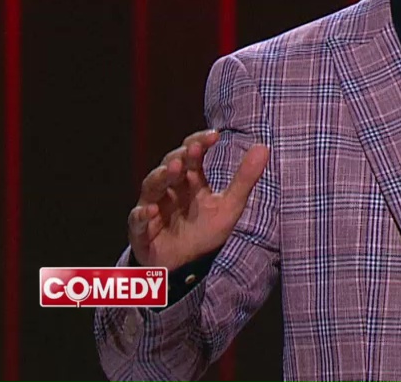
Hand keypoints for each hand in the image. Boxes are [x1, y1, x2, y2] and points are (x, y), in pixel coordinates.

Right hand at [128, 130, 268, 270]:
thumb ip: (244, 178)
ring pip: (152, 187)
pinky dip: (142, 216)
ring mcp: (152, 207)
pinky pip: (138, 221)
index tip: (214, 135)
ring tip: (174, 168)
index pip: (192, 154)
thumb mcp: (229, 205)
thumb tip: (263, 147)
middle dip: (181, 157)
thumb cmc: (204, 230)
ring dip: (161, 176)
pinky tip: (151, 211)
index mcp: (190, 180)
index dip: (200, 143)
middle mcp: (169, 189)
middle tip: (192, 149)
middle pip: (170, 165)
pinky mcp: (141, 231)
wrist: (186, 264)